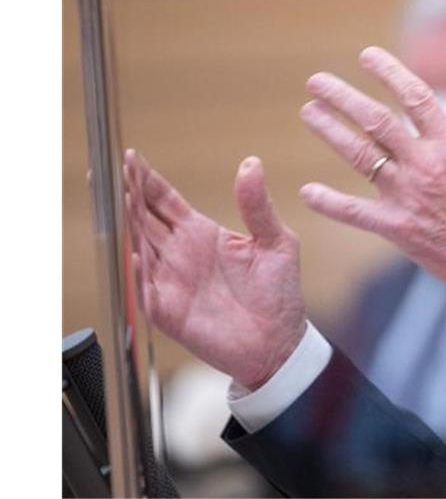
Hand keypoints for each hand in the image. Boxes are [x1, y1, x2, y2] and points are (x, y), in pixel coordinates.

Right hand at [124, 150, 306, 389]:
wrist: (279, 342)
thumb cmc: (279, 293)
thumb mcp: (277, 242)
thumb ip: (258, 206)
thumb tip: (251, 164)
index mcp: (202, 234)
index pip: (165, 201)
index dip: (147, 180)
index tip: (131, 158)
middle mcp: (180, 254)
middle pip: (143, 218)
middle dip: (126, 195)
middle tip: (111, 170)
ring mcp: (171, 281)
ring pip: (138, 246)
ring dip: (127, 226)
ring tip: (118, 201)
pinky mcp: (169, 310)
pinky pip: (146, 289)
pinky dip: (138, 273)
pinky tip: (134, 254)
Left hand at [298, 46, 445, 299]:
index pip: (414, 97)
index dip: (388, 72)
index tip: (366, 55)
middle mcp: (426, 166)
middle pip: (377, 122)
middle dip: (343, 97)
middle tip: (317, 81)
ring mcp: (408, 197)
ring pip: (361, 157)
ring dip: (331, 132)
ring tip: (309, 112)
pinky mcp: (398, 228)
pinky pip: (356, 213)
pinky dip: (330, 203)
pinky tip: (306, 192)